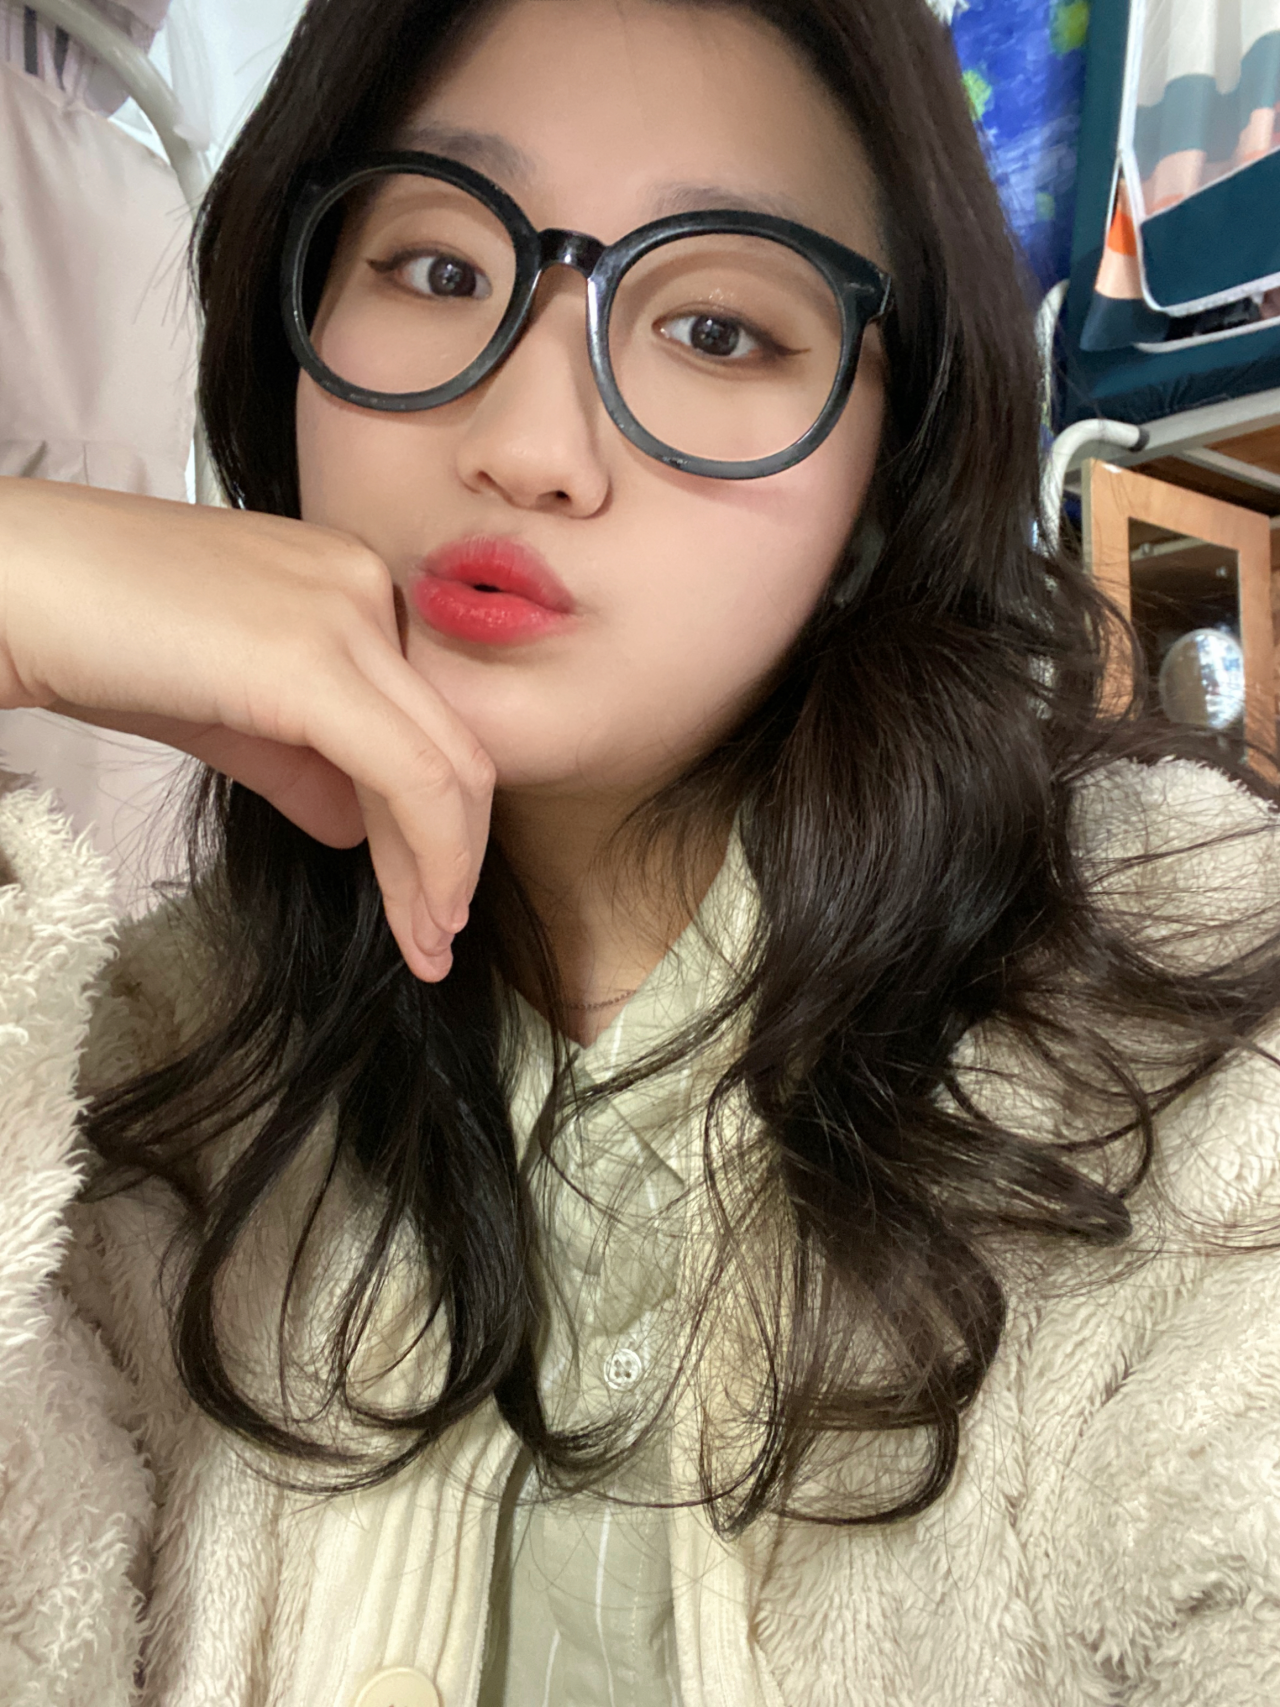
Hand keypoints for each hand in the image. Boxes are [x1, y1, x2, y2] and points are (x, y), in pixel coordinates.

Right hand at [0, 477, 493, 980]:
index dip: (440, 820)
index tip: (431, 899)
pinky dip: (427, 854)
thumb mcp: (221, 708)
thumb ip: (299, 762)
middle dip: (455, 856)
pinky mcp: (311, 660)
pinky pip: (408, 774)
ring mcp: (345, 614)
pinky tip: (416, 912)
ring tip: (429, 946)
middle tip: (439, 940)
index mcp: (348, 583)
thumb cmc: (89, 637)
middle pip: (452, 744)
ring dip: (444, 871)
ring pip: (443, 766)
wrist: (6, 585)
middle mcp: (364, 586)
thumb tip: (355, 827)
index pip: (425, 718)